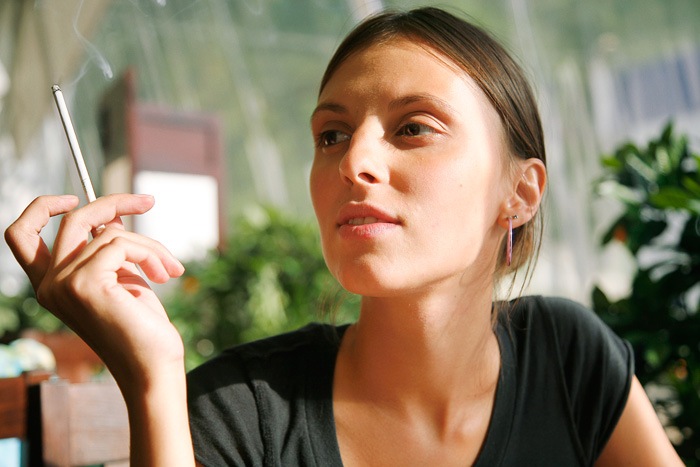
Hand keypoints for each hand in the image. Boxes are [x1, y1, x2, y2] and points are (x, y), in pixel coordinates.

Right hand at [4, 194, 185, 389]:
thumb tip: (111, 216)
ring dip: (148, 244)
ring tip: (169, 267)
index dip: (42, 207)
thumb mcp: (122, 278)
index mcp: (52, 286)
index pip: (21, 236)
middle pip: (70, 219)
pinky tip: (165, 275)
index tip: (79, 195)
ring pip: (109, 231)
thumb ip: (108, 249)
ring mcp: (63, 285)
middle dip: (113, 201)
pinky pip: (121, 243)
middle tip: (148, 200)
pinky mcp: (85, 284)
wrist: (154, 366)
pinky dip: (149, 253)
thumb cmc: (142, 327)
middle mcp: (48, 286)